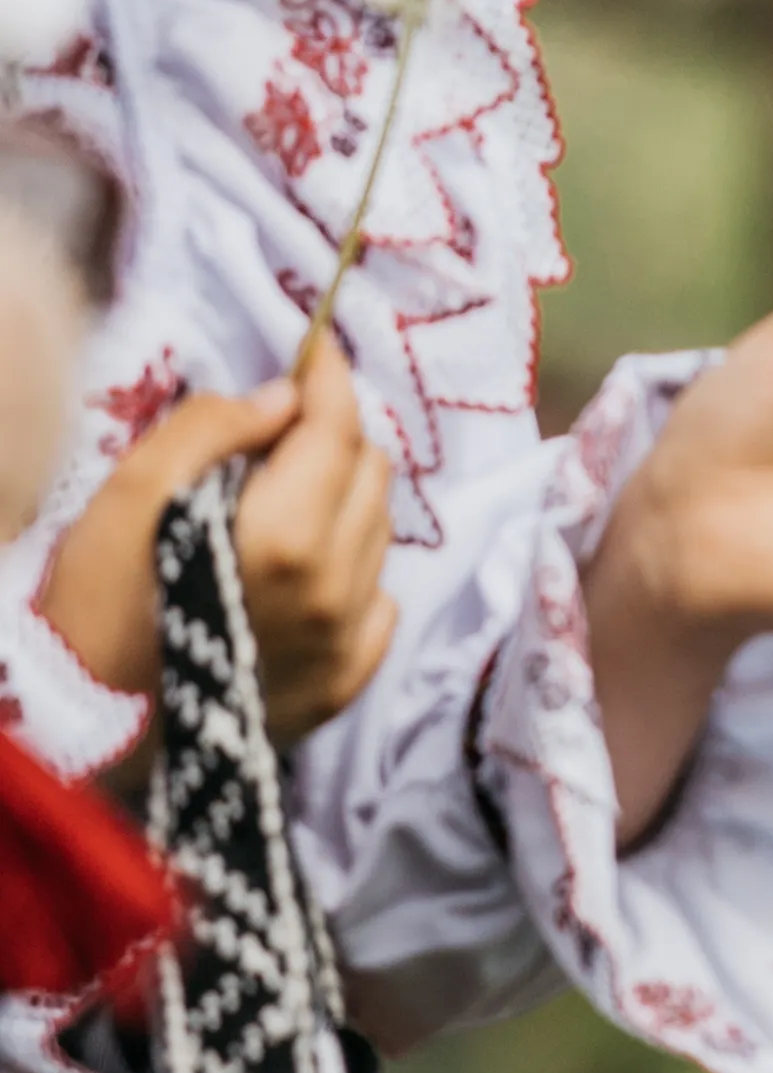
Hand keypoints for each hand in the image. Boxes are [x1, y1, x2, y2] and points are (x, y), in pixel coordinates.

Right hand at [40, 333, 400, 748]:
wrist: (92, 728)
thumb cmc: (94, 603)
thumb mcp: (130, 496)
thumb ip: (210, 432)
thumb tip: (280, 397)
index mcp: (287, 537)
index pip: (337, 432)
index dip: (331, 378)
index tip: (319, 344)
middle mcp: (338, 588)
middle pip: (372, 477)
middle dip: (338, 432)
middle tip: (292, 416)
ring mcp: (349, 641)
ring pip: (380, 533)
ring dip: (346, 494)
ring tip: (290, 483)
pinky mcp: (347, 681)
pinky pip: (379, 599)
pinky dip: (353, 562)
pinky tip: (304, 559)